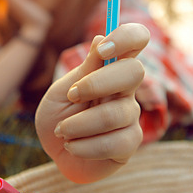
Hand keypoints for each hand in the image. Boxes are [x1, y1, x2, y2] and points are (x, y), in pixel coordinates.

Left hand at [35, 23, 149, 182]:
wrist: (55, 154)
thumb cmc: (58, 117)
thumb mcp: (62, 91)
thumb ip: (84, 70)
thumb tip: (100, 38)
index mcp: (111, 68)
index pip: (137, 39)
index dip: (126, 38)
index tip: (102, 50)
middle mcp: (126, 89)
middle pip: (134, 71)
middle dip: (98, 83)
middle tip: (72, 96)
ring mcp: (131, 116)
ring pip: (115, 113)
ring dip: (79, 124)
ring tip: (62, 131)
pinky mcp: (130, 143)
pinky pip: (115, 142)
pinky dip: (84, 146)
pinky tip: (73, 147)